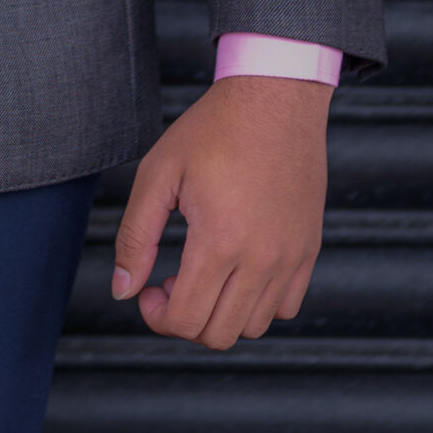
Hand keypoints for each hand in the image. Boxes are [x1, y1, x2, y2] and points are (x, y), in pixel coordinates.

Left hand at [111, 74, 329, 348]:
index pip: (186, 320)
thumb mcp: (159, 173)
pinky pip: (286, 307)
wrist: (274, 98)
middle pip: (218, 335)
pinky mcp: (308, 250)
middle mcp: (261, 259)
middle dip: (184, 319)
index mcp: (220, 241)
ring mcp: (291, 258)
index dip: (156, 316)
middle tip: (171, 281)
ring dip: (220, 313)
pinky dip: (258, 303)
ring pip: (254, 326)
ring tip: (204, 272)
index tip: (148, 289)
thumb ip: (136, 235)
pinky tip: (237, 269)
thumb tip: (124, 290)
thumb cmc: (214, 130)